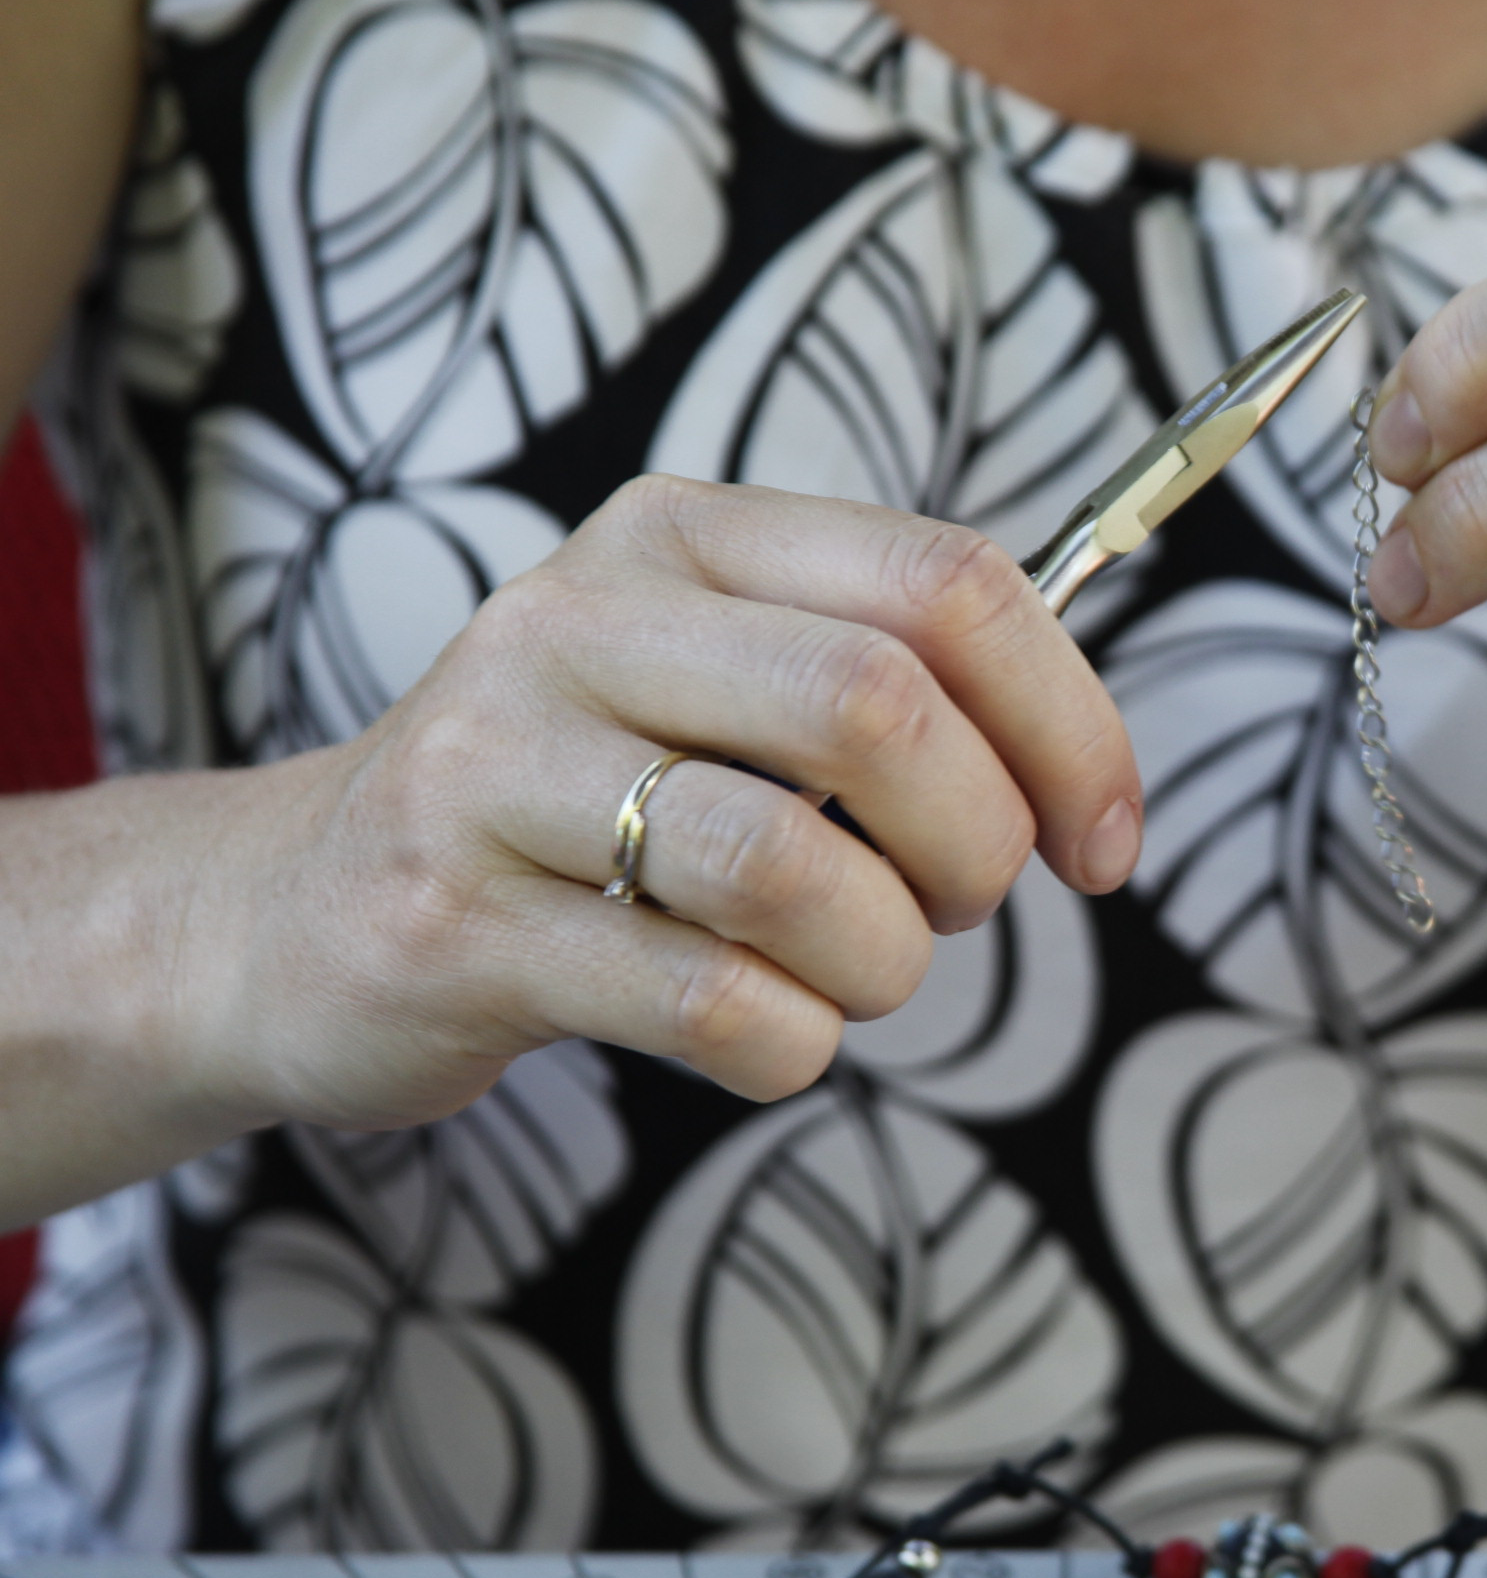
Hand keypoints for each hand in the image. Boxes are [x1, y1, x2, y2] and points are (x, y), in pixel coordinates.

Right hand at [178, 477, 1141, 1131]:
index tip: (1104, 840)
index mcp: (681, 535)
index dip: (1072, 723)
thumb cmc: (572, 803)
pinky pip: (710, 1001)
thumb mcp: (713, 683)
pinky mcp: (453, 924)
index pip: (947, 583)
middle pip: (878, 707)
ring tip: (856, 975)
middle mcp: (579, 621)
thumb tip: (1087, 769)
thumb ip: (886, 680)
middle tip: (956, 907)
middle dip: (977, 843)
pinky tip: (764, 1031)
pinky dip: (791, 1043)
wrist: (291, 909)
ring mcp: (497, 769)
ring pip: (791, 868)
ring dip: (883, 961)